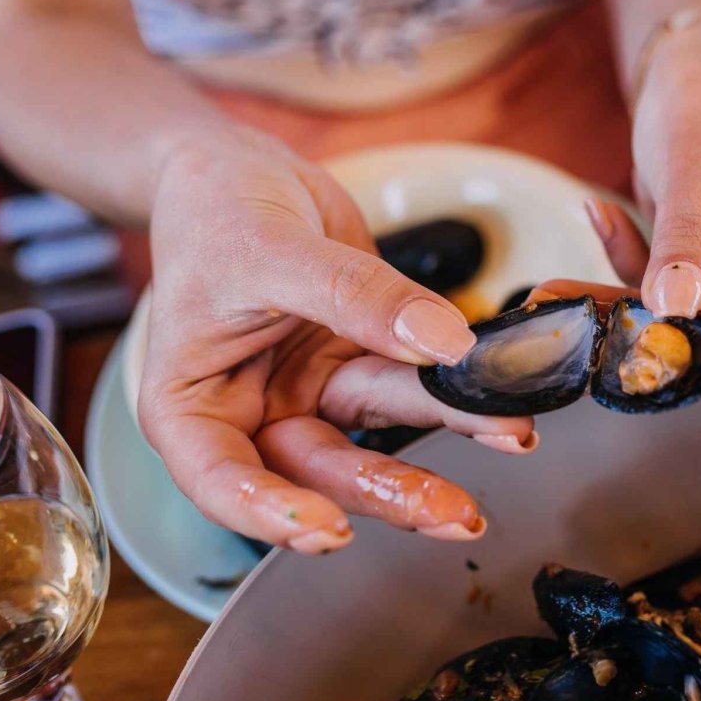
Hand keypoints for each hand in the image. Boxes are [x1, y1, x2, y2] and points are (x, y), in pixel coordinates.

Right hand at [137, 134, 535, 553]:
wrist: (241, 171)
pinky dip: (457, 398)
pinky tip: (506, 412)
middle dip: (388, 491)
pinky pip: (409, 388)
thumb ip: (352, 298)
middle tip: (454, 513)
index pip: (221, 480)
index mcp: (190, 407)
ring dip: (442, 442)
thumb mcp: (271, 250)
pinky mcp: (354, 367)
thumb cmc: (216, 211)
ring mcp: (306, 395)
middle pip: (316, 469)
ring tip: (510, 438)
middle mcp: (249, 416)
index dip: (272, 513)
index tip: (331, 529)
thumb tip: (442, 343)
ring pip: (374, 435)